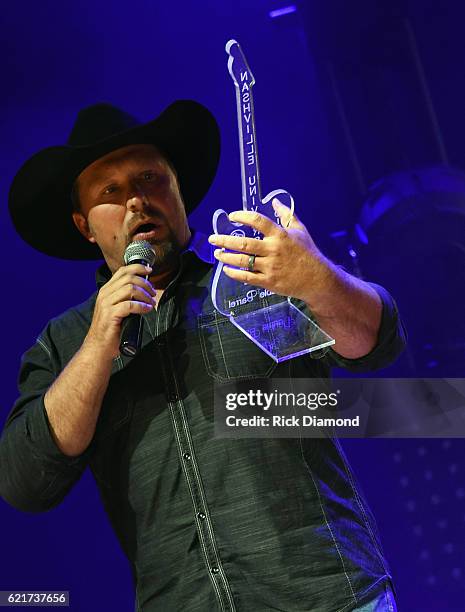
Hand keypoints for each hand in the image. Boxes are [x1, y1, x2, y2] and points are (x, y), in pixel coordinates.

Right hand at [85, 263, 156, 357]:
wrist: (98, 347)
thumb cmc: (110, 329)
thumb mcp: (116, 308)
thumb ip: (125, 298)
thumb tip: (144, 291)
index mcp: (106, 290)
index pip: (122, 271)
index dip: (138, 268)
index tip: (150, 271)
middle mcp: (104, 294)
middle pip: (128, 278)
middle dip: (145, 283)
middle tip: (153, 293)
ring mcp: (106, 304)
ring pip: (130, 289)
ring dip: (145, 295)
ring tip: (151, 303)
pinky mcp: (110, 315)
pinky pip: (129, 305)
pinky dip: (141, 306)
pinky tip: (146, 309)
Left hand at [208, 198, 333, 302]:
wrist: (317, 279)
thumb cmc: (308, 253)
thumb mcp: (300, 231)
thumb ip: (286, 215)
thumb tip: (275, 201)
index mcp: (280, 235)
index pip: (258, 221)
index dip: (242, 216)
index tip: (232, 216)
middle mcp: (273, 250)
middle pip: (243, 243)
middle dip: (224, 240)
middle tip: (213, 238)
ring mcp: (270, 267)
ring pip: (242, 261)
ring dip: (226, 257)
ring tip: (217, 253)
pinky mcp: (269, 281)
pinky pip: (247, 277)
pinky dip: (234, 273)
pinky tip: (227, 269)